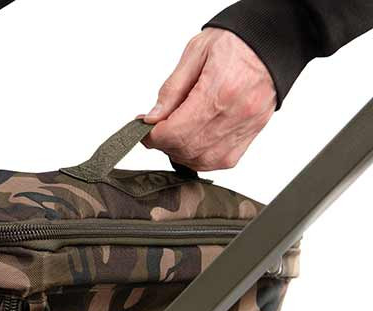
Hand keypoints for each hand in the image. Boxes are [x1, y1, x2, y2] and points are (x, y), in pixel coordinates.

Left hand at [142, 28, 275, 170]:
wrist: (274, 41)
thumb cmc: (237, 42)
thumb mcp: (196, 52)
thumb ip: (172, 89)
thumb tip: (153, 118)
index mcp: (220, 90)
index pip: (176, 131)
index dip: (153, 135)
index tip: (144, 129)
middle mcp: (236, 113)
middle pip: (187, 148)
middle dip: (163, 144)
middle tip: (156, 130)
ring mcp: (246, 127)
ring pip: (203, 160)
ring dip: (180, 153)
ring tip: (174, 134)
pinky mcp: (252, 133)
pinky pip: (222, 161)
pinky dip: (201, 158)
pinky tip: (193, 142)